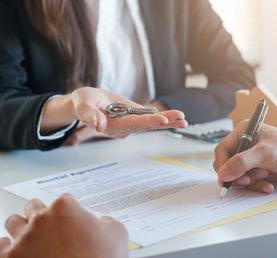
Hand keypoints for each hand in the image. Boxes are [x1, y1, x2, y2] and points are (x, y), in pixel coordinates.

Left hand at [0, 195, 127, 257]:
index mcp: (65, 208)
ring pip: (13, 222)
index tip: (72, 216)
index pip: (65, 199)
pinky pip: (1, 246)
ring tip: (29, 233)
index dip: (70, 208)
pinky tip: (14, 248)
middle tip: (49, 222)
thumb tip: (104, 223)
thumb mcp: (118, 235)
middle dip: (42, 212)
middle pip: (34, 206)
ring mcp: (25, 239)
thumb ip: (108, 223)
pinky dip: (7, 246)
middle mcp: (42, 219)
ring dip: (21, 225)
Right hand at [65, 108, 186, 144]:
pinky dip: (164, 118)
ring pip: (151, 123)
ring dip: (168, 121)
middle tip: (182, 120)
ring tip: (184, 119)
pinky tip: (176, 117)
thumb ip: (90, 115)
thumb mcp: (83, 105)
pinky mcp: (134, 118)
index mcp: (113, 125)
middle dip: (165, 123)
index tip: (162, 119)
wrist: (86, 103)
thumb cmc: (83, 102)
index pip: (133, 124)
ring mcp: (130, 124)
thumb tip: (99, 126)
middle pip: (147, 125)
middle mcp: (124, 128)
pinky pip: (150, 118)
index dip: (148, 122)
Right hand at [213, 121, 276, 192]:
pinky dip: (257, 186)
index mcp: (244, 132)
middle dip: (237, 176)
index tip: (225, 179)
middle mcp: (246, 144)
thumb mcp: (266, 153)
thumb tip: (223, 172)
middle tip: (248, 180)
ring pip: (238, 176)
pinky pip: (250, 182)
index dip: (222, 165)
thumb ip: (242, 162)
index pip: (222, 150)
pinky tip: (268, 185)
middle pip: (228, 165)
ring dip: (250, 182)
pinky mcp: (259, 169)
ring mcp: (253, 158)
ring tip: (264, 179)